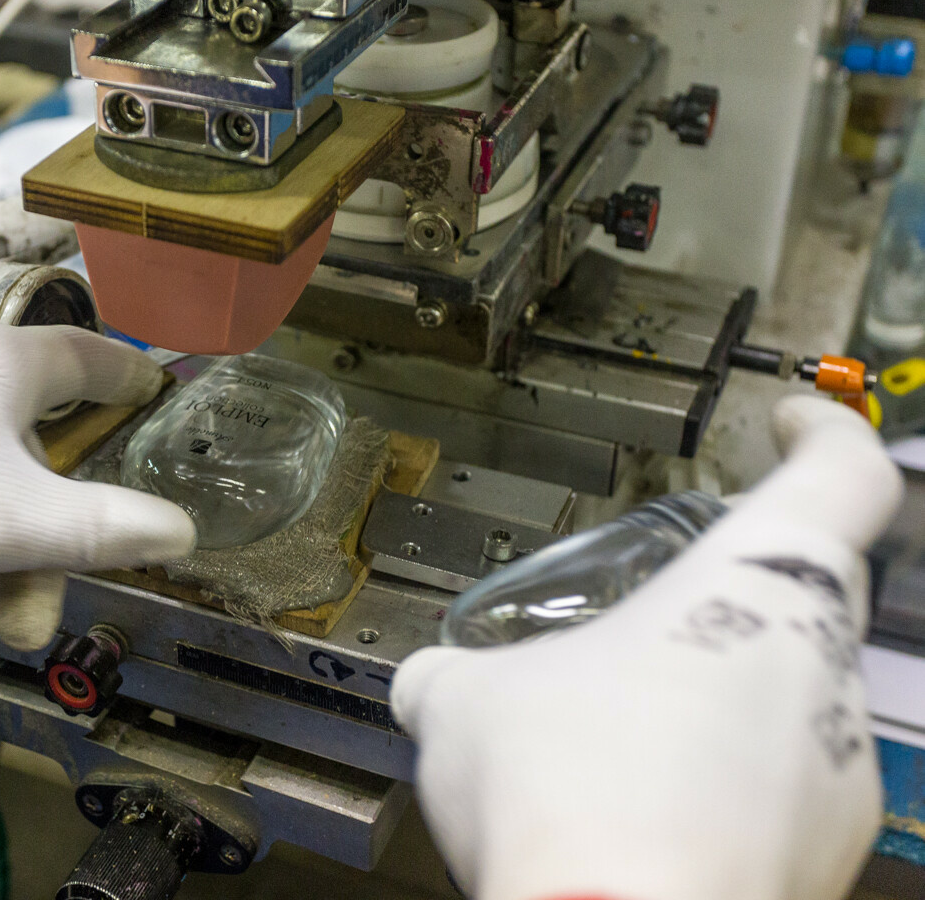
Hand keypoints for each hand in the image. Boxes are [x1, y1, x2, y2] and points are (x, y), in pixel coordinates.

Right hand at [390, 396, 901, 899]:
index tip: (795, 422)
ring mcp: (838, 773)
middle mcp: (819, 669)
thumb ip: (455, 678)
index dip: (827, 434)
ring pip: (787, 704)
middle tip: (651, 613)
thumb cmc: (564, 791)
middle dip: (727, 599)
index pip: (846, 475)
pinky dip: (717, 789)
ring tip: (618, 740)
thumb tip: (432, 685)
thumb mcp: (466, 706)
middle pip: (810, 596)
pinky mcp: (827, 862)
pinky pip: (776, 795)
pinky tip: (635, 816)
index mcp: (754, 587)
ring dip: (715, 703)